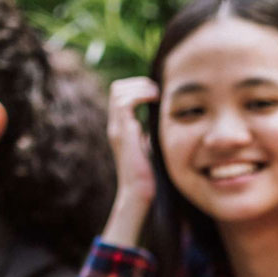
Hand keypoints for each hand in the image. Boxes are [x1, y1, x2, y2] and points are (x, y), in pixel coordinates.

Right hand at [106, 77, 159, 208]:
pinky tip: (156, 101)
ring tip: (157, 95)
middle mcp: (115, 125)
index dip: (138, 87)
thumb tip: (161, 123)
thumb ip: (149, 134)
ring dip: (140, 87)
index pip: (121, 94)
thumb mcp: (150, 147)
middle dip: (139, 83)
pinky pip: (125, 102)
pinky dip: (141, 95)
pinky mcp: (123, 133)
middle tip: (158, 92)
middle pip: (117, 88)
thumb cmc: (149, 175)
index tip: (158, 94)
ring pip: (118, 91)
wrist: (139, 193)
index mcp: (121, 127)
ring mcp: (117, 128)